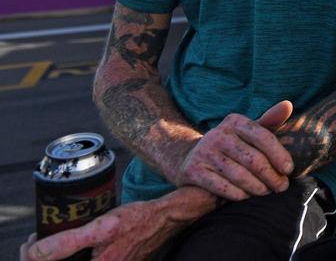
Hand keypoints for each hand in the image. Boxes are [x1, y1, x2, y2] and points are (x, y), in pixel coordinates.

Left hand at [19, 187, 211, 260]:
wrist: (164, 218)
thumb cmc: (138, 220)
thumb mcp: (102, 227)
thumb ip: (69, 242)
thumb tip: (37, 253)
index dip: (35, 258)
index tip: (32, 242)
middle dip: (43, 258)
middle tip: (36, 241)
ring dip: (56, 256)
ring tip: (47, 242)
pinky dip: (72, 255)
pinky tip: (69, 243)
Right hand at [174, 100, 294, 200]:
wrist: (190, 159)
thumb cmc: (231, 145)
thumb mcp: (247, 131)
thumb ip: (269, 120)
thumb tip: (288, 105)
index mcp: (235, 121)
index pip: (263, 137)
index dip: (279, 155)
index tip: (289, 170)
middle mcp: (218, 134)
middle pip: (253, 159)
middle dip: (271, 175)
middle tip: (282, 187)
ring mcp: (204, 152)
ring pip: (239, 175)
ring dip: (257, 187)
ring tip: (267, 193)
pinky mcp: (193, 170)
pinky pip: (221, 187)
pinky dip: (237, 194)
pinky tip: (247, 198)